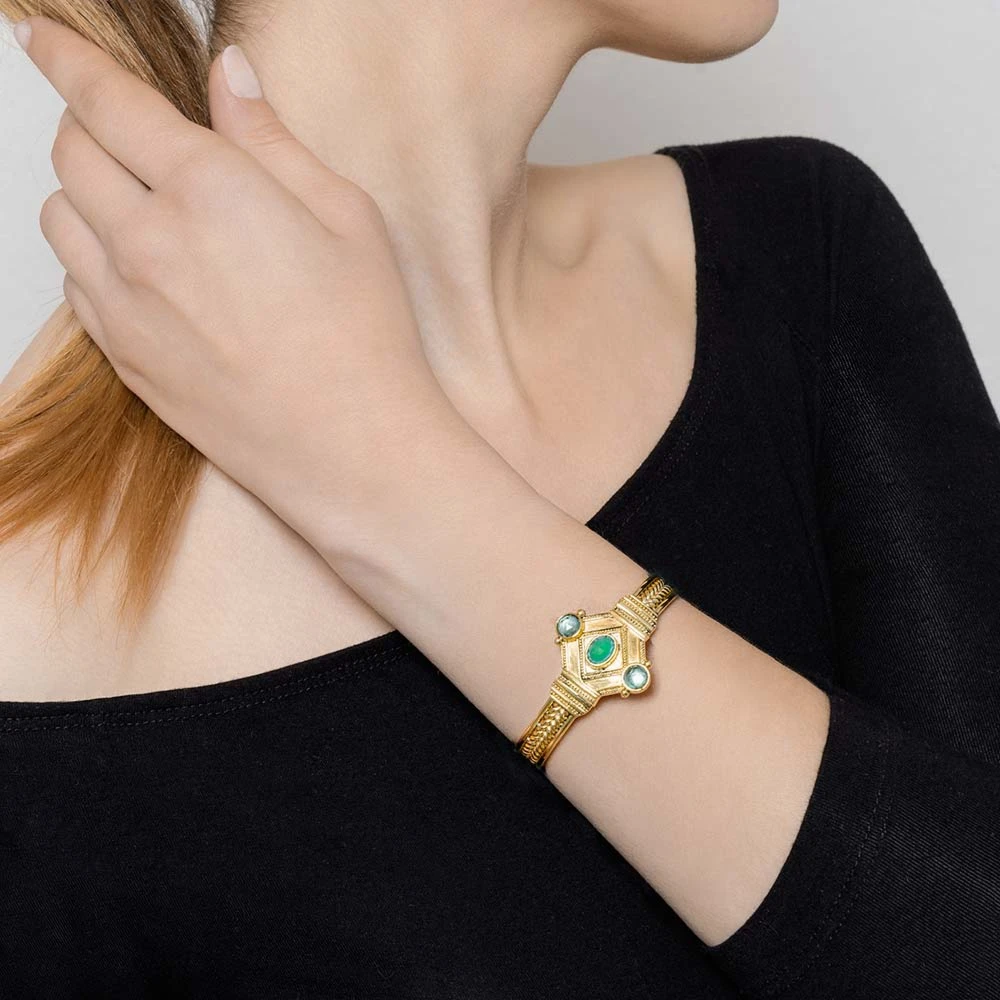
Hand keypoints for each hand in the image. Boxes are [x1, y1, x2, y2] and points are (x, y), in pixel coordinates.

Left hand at [20, 16, 462, 540]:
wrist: (349, 447)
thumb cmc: (364, 335)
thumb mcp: (347, 215)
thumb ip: (271, 140)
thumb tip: (229, 77)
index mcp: (209, 188)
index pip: (105, 99)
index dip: (64, 56)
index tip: (39, 36)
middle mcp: (148, 240)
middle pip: (71, 151)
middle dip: (89, 124)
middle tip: (130, 132)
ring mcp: (127, 303)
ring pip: (60, 216)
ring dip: (86, 191)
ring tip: (143, 205)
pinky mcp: (123, 355)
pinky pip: (75, 282)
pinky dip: (94, 256)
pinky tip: (149, 270)